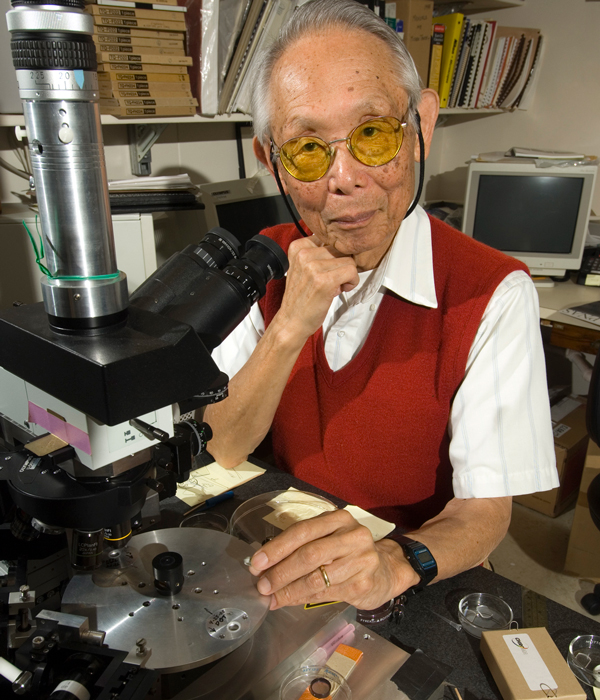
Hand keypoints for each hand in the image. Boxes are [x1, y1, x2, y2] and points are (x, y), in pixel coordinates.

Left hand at [247, 510, 419, 609]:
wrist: (386, 570)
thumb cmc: (347, 553)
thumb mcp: (328, 539)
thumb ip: (301, 546)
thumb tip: (264, 564)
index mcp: (338, 518)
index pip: (302, 530)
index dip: (277, 548)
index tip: (256, 563)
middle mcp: (353, 535)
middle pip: (309, 554)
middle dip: (280, 572)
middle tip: (262, 585)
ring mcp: (362, 559)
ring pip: (317, 577)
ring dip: (289, 590)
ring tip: (272, 597)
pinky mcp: (364, 582)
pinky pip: (326, 593)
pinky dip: (303, 599)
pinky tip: (290, 601)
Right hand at [274, 236, 358, 341]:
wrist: (292, 321)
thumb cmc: (301, 297)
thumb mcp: (302, 267)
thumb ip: (317, 253)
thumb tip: (345, 244)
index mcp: (298, 247)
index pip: (330, 238)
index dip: (335, 253)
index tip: (330, 267)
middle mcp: (304, 254)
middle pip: (341, 248)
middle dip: (342, 264)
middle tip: (333, 280)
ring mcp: (313, 267)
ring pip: (349, 260)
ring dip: (348, 275)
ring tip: (335, 286)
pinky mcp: (324, 280)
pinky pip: (352, 271)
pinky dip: (352, 282)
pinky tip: (340, 290)